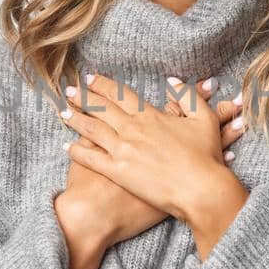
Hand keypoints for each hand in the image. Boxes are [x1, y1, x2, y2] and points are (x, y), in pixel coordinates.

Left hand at [58, 72, 245, 225]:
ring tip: (63, 112)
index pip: (120, 94)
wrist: (200, 189)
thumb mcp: (204, 119)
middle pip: (101, 108)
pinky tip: (67, 147)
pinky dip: (77, 151)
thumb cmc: (206, 157)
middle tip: (69, 91)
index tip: (90, 79)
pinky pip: (91, 158)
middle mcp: (132, 129)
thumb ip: (188, 96)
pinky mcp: (118, 172)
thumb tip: (172, 82)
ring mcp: (123, 150)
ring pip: (92, 130)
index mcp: (151, 115)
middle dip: (83, 98)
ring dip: (75, 119)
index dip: (103, 85)